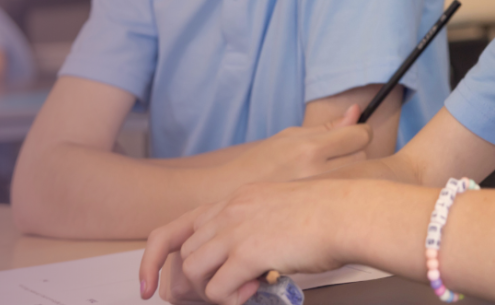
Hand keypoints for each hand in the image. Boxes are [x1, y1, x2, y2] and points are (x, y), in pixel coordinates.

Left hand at [141, 180, 352, 304]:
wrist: (347, 212)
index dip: (154, 259)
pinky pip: (218, 288)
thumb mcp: (278, 210)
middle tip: (218, 295)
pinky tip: (253, 292)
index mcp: (235, 200)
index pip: (177, 227)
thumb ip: (254, 229)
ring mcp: (236, 230)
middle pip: (183, 254)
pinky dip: (229, 299)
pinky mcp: (249, 253)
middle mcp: (229, 211)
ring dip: (211, 290)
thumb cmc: (326, 215)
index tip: (147, 286)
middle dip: (192, 283)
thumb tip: (244, 267)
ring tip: (242, 291)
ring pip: (192, 270)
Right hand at [228, 104, 370, 182]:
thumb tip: (356, 111)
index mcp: (310, 149)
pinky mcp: (319, 213)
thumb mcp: (290, 137)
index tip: (355, 133)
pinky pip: (344, 196)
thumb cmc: (261, 162)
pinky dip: (342, 191)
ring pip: (358, 178)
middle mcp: (318, 172)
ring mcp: (319, 196)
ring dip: (351, 173)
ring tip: (332, 175)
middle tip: (339, 156)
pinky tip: (329, 192)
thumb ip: (327, 127)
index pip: (359, 135)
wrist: (232, 195)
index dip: (361, 131)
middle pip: (363, 157)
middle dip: (355, 152)